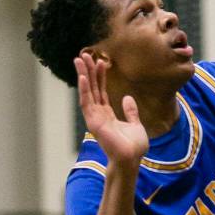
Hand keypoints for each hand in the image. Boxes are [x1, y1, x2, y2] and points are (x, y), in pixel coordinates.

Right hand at [74, 53, 147, 168]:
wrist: (131, 160)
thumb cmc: (133, 147)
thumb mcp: (135, 124)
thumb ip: (130, 112)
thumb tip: (127, 98)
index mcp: (107, 114)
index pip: (101, 91)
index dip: (100, 76)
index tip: (100, 61)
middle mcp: (98, 114)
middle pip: (92, 88)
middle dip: (88, 71)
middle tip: (84, 55)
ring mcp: (94, 117)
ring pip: (86, 92)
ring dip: (82, 75)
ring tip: (79, 59)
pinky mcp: (93, 122)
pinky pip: (87, 103)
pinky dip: (84, 90)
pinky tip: (82, 77)